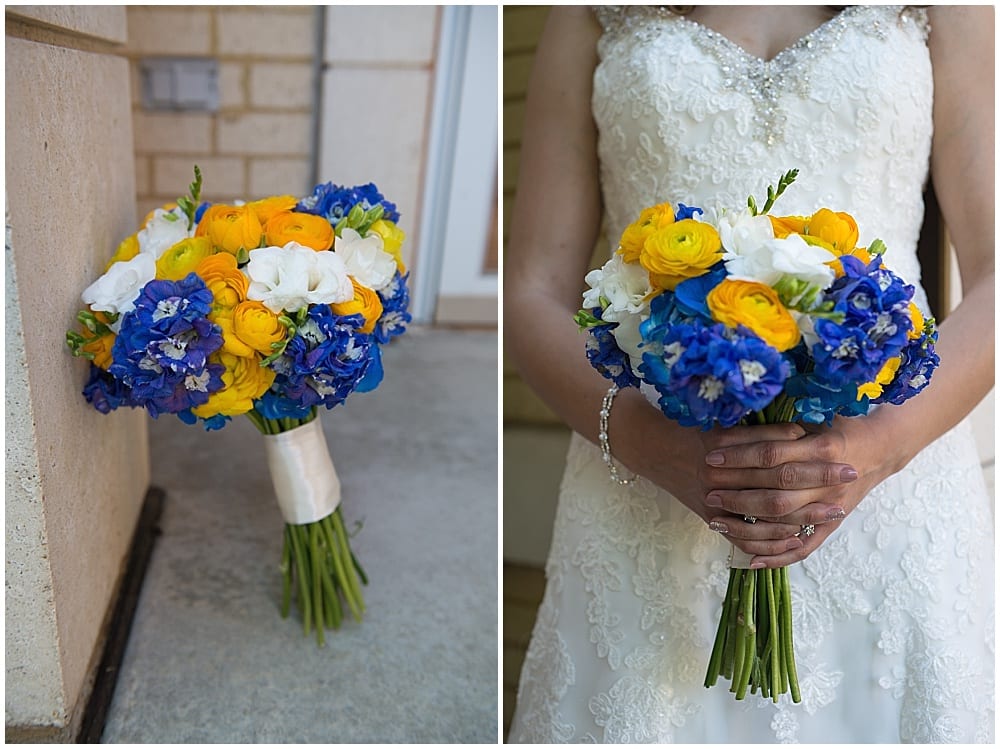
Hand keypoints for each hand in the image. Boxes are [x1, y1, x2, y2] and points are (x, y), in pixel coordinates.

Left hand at [700, 416, 887, 566]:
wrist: (881, 448)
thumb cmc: (839, 426)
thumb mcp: (814, 415)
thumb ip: (782, 422)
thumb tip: (738, 413)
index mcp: (822, 447)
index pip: (772, 454)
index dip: (740, 456)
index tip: (711, 455)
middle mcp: (828, 480)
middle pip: (775, 491)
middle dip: (738, 494)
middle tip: (709, 494)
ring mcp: (831, 506)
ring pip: (783, 521)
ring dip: (748, 524)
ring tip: (716, 521)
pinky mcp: (832, 525)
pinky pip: (804, 547)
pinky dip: (778, 556)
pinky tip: (751, 561)